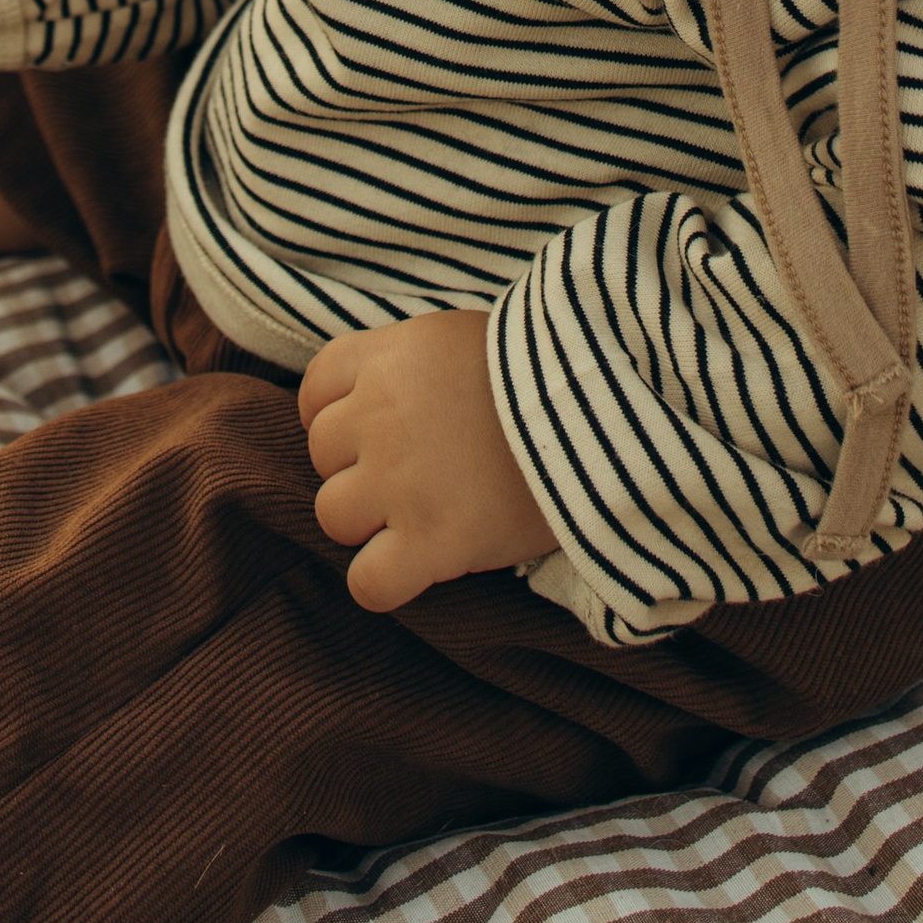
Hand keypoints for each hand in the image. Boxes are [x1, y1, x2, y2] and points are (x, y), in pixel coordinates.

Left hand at [298, 308, 556, 612]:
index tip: (374, 430)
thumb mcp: (464, 339)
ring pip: (333, 515)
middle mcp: (382, 414)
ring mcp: (401, 480)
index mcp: (392, 357)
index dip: (338, 414)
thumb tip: (375, 396)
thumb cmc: (545, 373)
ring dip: (369, 522)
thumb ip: (410, 365)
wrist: (606, 413)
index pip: (316, 389)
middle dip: (360, 467)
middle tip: (416, 473)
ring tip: (422, 515)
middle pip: (323, 454)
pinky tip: (416, 568)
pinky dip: (384, 583)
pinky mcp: (431, 541)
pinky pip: (366, 583)